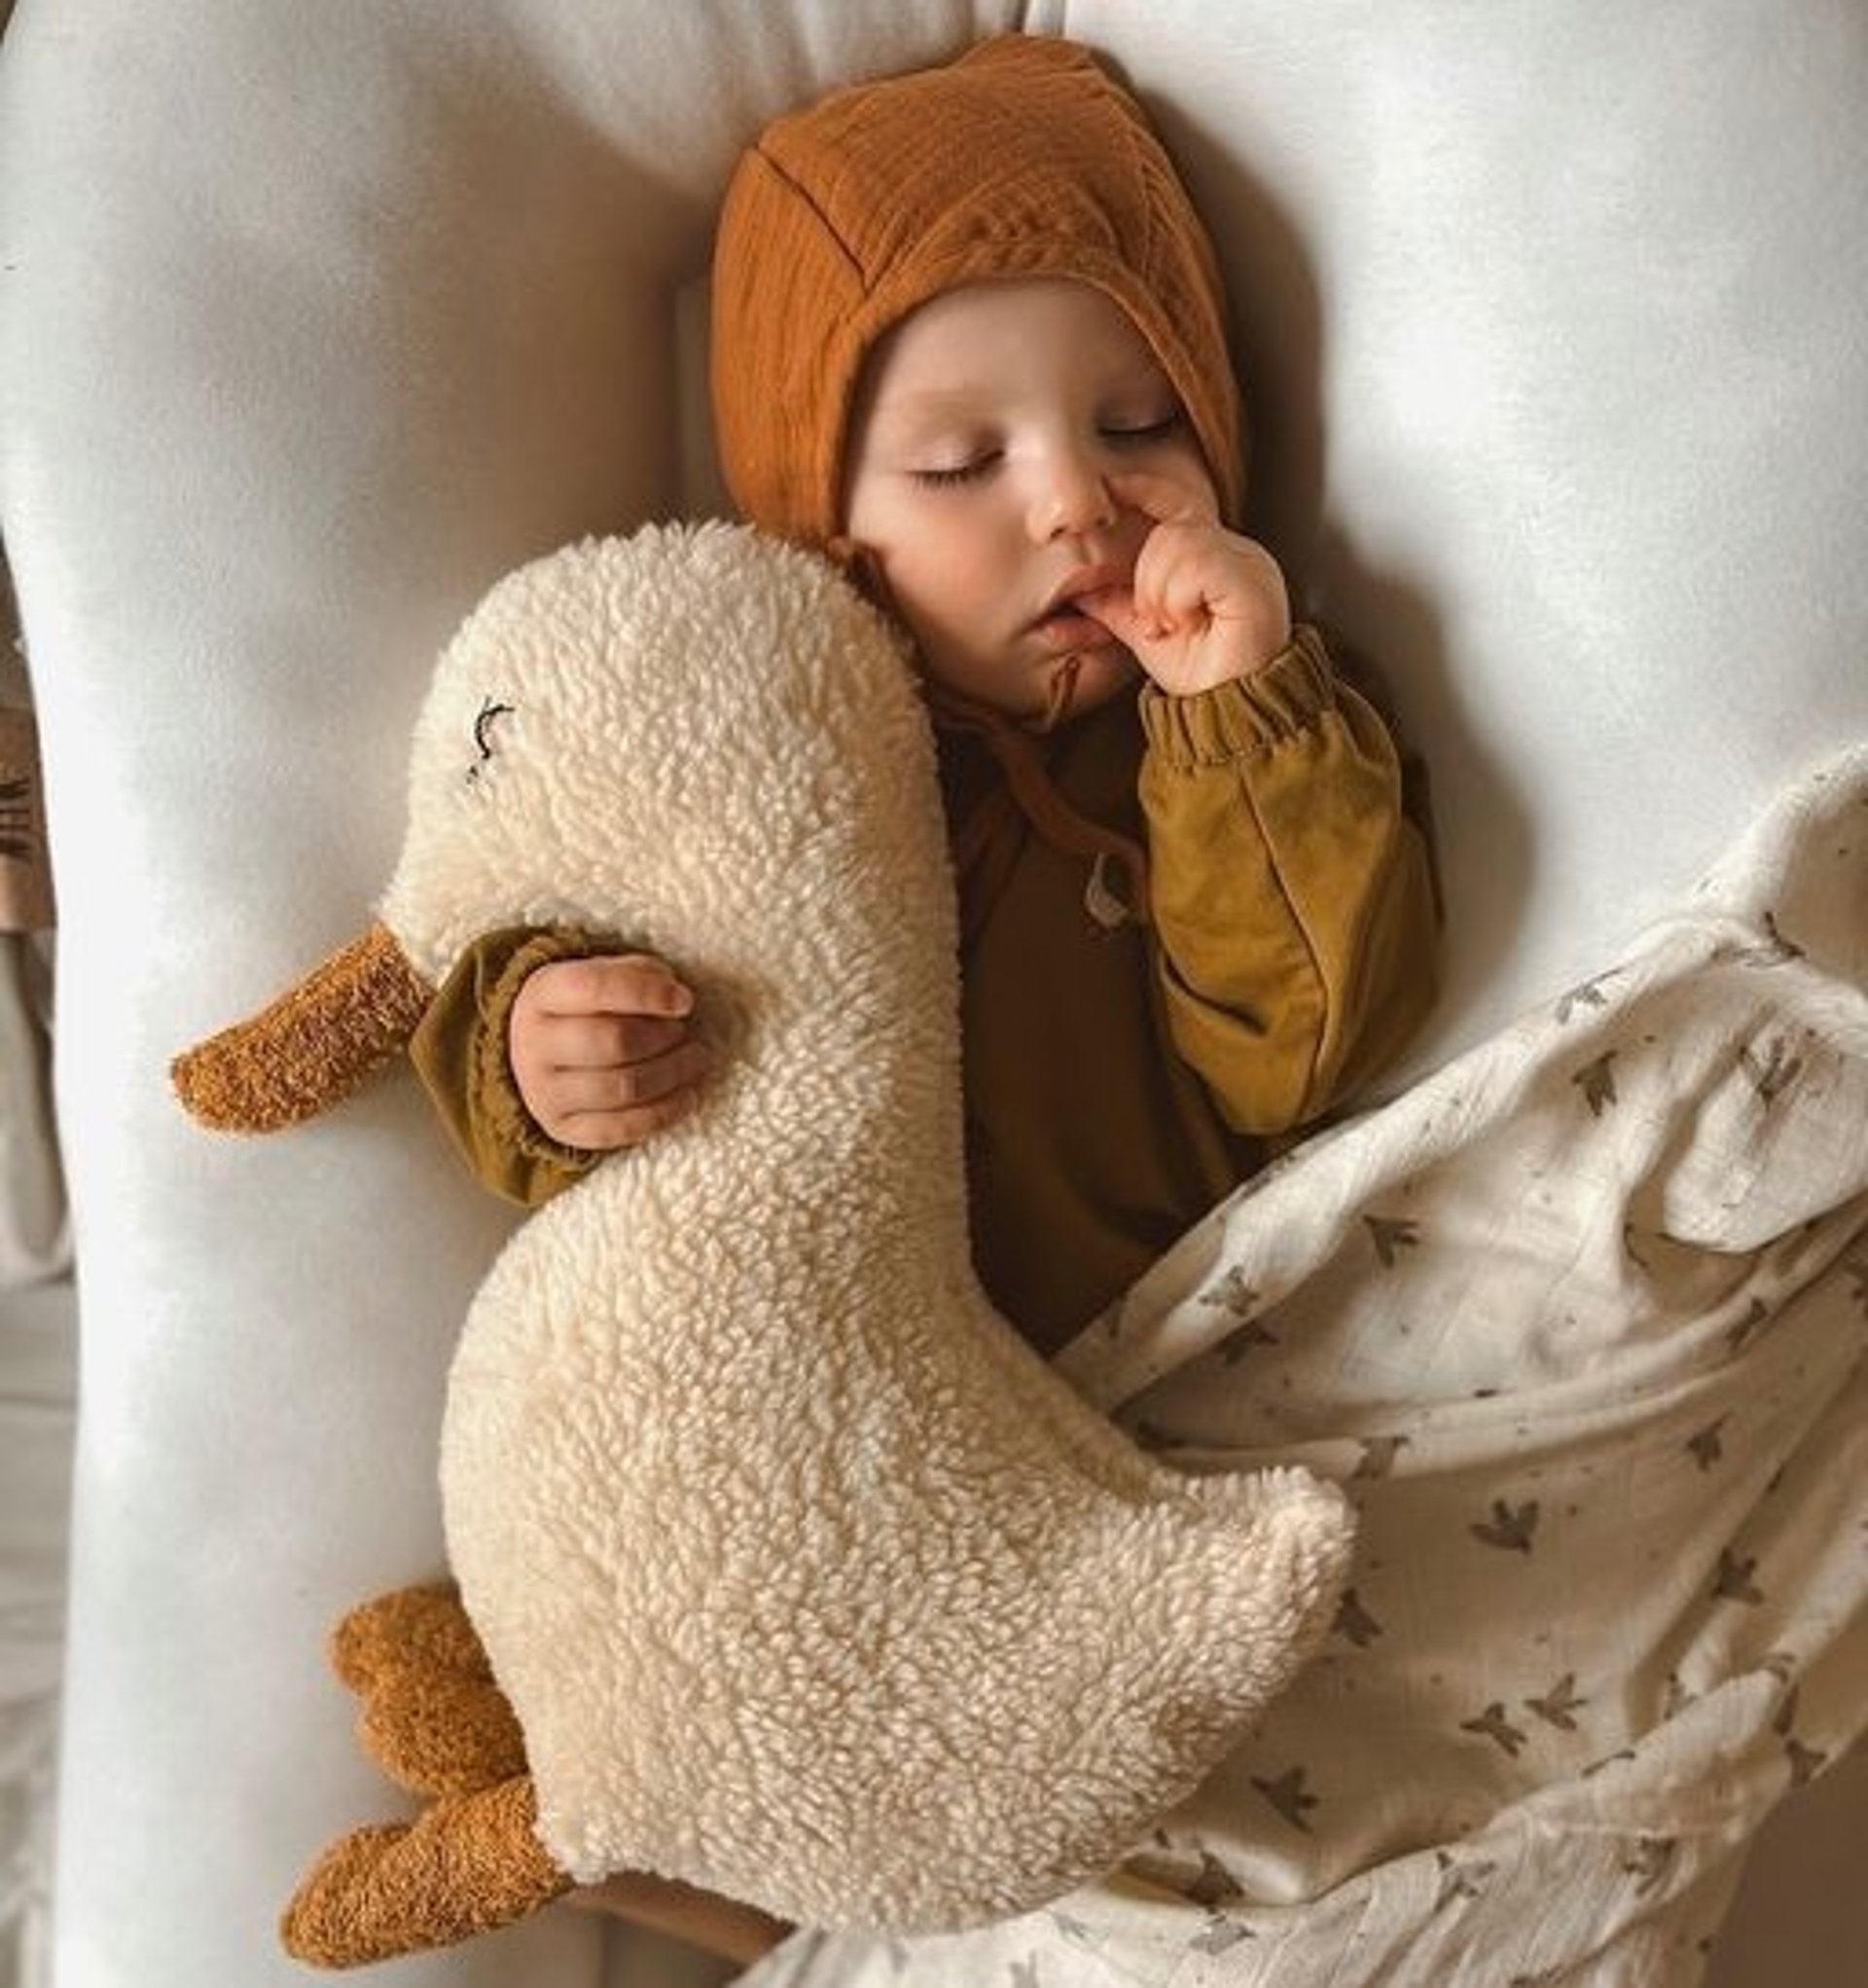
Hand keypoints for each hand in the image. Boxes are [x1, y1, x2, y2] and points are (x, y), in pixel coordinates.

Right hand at [509, 954, 708, 1150]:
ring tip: (694, 1060)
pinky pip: (618, 1129)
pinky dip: (663, 1113)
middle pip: (612, 1042)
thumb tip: (675, 998)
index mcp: (543, 993)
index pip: (595, 988)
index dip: (647, 994)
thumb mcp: (606, 975)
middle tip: (683, 1033)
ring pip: (621, 1088)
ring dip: (671, 1074)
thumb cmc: (588, 1008)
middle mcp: (534, 1044)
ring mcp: (543, 1091)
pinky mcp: (561, 1128)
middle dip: (662, 1038)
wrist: (540, 1051)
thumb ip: (639, 975)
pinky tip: (687, 1097)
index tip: (685, 1001)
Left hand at [1082, 470, 1291, 696]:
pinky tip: (1189, 623)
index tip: (1107, 489)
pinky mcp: (1252, 580)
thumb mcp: (1144, 633)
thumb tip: (1079, 587)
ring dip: (1158, 592)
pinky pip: (1195, 564)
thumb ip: (1116, 604)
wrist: (1231, 711)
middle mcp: (1239, 552)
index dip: (1140, 490)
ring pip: (1178, 540)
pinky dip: (1177, 598)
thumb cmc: (1201, 677)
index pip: (1176, 502)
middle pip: (1171, 525)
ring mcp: (1250, 564)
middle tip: (1155, 621)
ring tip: (1173, 626)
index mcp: (1216, 557)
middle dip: (1145, 576)